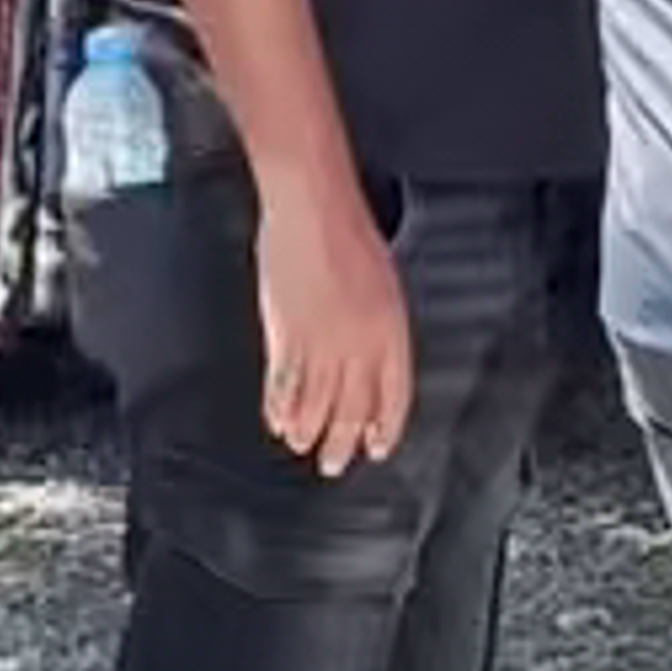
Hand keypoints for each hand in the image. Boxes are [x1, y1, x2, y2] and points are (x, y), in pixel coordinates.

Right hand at [258, 178, 414, 477]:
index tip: (377, 446)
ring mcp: (322, 343)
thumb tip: (371, 359)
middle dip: (344, 443)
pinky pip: (284, 386)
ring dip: (309, 432)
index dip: (385, 426)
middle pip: (354, 409)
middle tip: (335, 463)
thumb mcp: (384, 283)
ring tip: (302, 445)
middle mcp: (360, 344)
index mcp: (392, 330)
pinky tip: (277, 421)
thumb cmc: (348, 232)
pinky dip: (279, 409)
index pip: (394, 395)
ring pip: (317, 406)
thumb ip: (380, 326)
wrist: (313, 207)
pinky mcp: (286, 336)